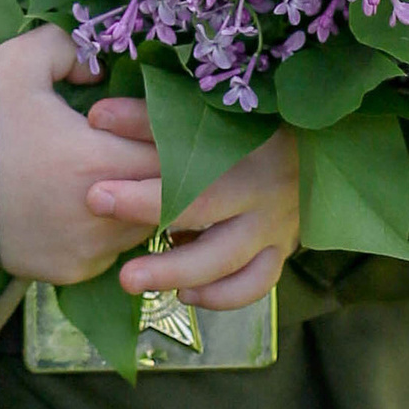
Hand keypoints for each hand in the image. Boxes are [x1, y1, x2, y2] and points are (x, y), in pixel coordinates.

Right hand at [0, 26, 170, 285]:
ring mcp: (86, 252)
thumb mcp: (20, 61)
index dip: (165, 131)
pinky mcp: (67, 273)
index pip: (172, 151)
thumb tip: (99, 70)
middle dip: (159, 169)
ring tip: (115, 172)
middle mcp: (102, 216)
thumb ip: (71, 49)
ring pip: (143, 226)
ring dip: (140, 201)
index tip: (143, 117)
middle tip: (137, 144)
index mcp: (98, 160)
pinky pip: (111, 252)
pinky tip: (89, 203)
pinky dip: (111, 229)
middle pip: (167, 196)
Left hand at [88, 117, 298, 312]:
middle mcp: (265, 192)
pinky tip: (185, 293)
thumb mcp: (204, 112)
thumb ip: (150, 118)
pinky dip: (221, 295)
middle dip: (157, 238)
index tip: (95, 195)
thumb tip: (96, 118)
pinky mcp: (282, 248)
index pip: (190, 175)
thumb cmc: (247, 120)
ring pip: (230, 262)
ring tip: (131, 280)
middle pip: (209, 220)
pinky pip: (255, 283)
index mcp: (247, 150)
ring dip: (178, 273)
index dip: (142, 189)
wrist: (313, 141)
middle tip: (117, 258)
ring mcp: (277, 225)